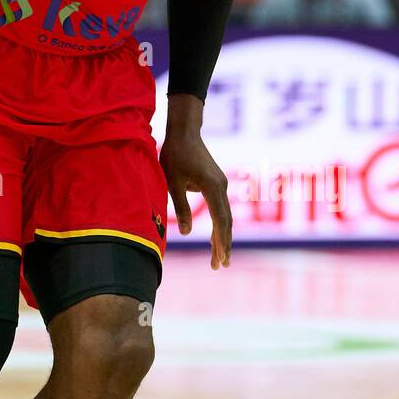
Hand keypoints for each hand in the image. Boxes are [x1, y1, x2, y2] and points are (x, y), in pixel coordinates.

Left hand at [159, 126, 231, 269]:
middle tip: (220, 266)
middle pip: (226, 221)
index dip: (221, 241)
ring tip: (219, 259)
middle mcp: (221, 186)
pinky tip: (214, 239)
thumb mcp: (172, 183)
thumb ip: (180, 207)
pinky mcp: (217, 183)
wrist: (184, 132)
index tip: (221, 258)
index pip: (220, 219)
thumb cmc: (175, 155)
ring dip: (222, 237)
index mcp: (212, 186)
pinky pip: (221, 208)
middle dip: (224, 245)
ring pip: (225, 216)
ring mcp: (221, 184)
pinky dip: (219, 225)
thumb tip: (186, 233)